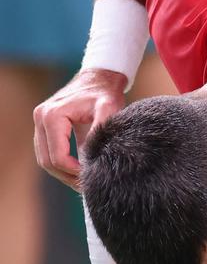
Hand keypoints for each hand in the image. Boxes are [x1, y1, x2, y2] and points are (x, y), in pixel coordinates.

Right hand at [33, 68, 125, 188]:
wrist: (99, 78)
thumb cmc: (105, 94)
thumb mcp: (108, 110)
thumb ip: (100, 131)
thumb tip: (92, 158)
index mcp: (53, 116)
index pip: (58, 157)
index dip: (75, 172)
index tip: (92, 176)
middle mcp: (41, 118)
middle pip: (47, 161)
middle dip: (68, 176)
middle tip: (89, 185)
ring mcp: (40, 122)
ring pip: (45, 160)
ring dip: (63, 174)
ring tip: (85, 180)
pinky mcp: (44, 127)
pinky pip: (47, 153)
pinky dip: (61, 165)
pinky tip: (79, 170)